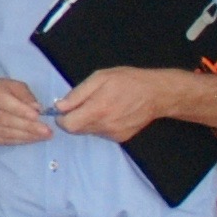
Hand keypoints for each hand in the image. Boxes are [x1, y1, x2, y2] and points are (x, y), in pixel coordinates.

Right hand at [0, 76, 52, 145]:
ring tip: (44, 136)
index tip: (36, 116)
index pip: (1, 100)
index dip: (19, 109)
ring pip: (4, 132)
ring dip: (26, 136)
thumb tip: (37, 108)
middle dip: (27, 126)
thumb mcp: (11, 86)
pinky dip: (20, 141)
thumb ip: (24, 94)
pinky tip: (32, 139)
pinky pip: (3, 141)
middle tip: (46, 131)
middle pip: (3, 119)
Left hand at [52, 66, 184, 144]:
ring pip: (89, 131)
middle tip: (84, 104)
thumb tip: (59, 107)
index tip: (64, 109)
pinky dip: (99, 125)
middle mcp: (106, 125)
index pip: (69, 125)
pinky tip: (111, 113)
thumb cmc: (128, 81)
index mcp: (98, 109)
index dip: (61, 118)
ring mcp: (114, 134)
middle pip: (77, 130)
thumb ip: (77, 94)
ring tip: (101, 105)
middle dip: (74, 118)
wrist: (157, 94)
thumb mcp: (100, 78)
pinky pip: (101, 133)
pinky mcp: (122, 138)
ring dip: (87, 121)